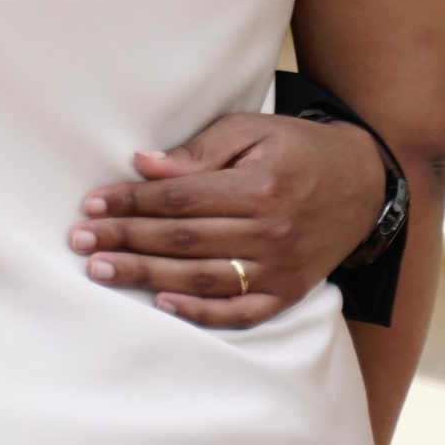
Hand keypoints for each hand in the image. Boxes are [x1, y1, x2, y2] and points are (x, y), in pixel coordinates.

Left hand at [70, 112, 386, 328]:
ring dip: (146, 275)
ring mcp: (281, 268)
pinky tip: (162, 304)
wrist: (364, 183)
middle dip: (126, 239)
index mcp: (260, 186)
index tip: (94, 204)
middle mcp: (271, 230)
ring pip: (202, 278)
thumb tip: (146, 165)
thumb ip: (200, 150)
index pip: (181, 198)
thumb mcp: (253, 130)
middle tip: (80, 240)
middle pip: (184, 240)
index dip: (133, 202)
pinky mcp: (289, 292)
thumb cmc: (296, 150)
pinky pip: (240, 312)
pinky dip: (201, 314)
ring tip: (101, 269)